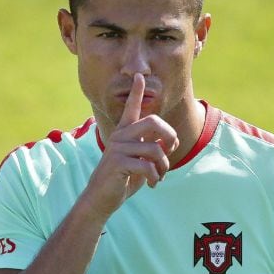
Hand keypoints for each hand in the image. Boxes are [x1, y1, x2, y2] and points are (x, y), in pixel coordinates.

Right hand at [81, 73, 178, 219]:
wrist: (102, 198)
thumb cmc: (124, 178)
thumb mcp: (141, 161)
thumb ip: (153, 148)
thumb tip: (170, 141)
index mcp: (125, 132)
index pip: (131, 108)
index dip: (136, 92)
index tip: (139, 75)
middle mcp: (120, 136)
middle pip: (153, 121)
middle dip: (169, 135)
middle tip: (170, 150)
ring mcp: (118, 148)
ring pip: (155, 149)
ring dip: (164, 166)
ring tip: (159, 176)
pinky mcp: (118, 163)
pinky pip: (148, 165)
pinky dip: (155, 177)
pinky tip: (152, 184)